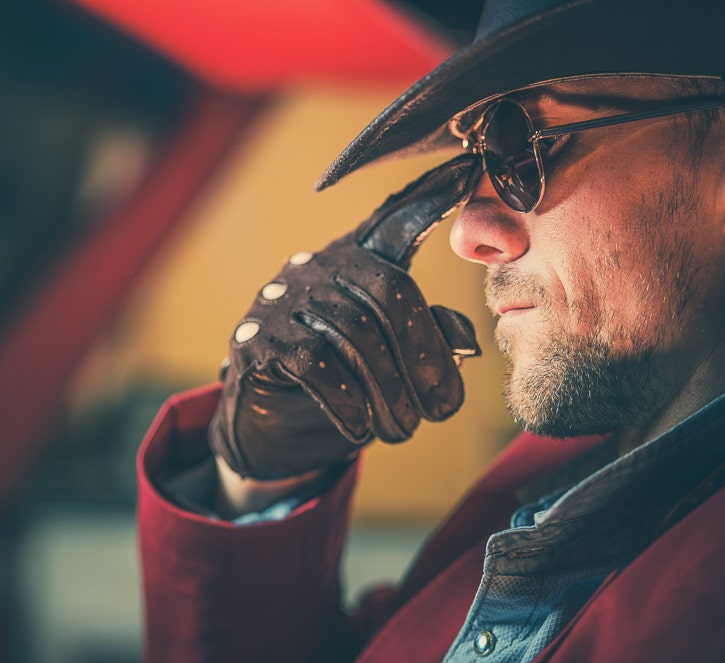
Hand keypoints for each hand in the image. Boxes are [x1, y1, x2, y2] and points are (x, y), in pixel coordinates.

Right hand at [209, 153, 483, 479]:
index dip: (430, 197)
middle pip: (390, 294)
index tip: (467, 169)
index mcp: (357, 261)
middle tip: (442, 411)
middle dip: (424, 359)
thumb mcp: (393, 362)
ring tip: (404, 431)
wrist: (270, 426)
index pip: (395, 222)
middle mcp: (320, 267)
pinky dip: (346, 401)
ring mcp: (283, 298)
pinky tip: (360, 429)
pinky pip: (313, 362)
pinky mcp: (257, 337)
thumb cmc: (344, 385)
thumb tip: (465, 344)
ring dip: (389, 393)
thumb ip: (428, 339)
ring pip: (355, 335)